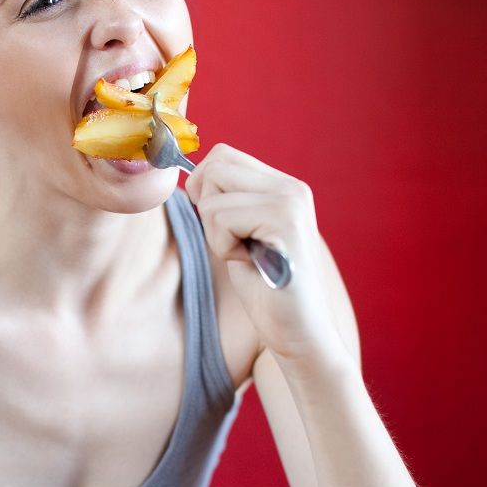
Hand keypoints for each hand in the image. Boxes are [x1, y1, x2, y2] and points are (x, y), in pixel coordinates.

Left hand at [185, 143, 349, 371]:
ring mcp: (291, 202)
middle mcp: (291, 187)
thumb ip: (227, 204)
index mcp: (283, 186)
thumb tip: (188, 177)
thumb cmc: (265, 289)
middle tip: (232, 241)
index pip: (223, 155)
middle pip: (215, 165)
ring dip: (215, 233)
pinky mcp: (285, 222)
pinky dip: (223, 247)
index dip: (204, 187)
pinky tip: (250, 263)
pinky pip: (221, 218)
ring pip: (212, 196)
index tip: (220, 224)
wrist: (298, 332)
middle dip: (206, 206)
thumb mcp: (241, 236)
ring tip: (245, 255)